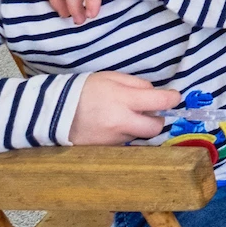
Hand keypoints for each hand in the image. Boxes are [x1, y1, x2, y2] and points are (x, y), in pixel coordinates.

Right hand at [67, 70, 182, 145]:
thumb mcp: (111, 77)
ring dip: (138, 127)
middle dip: (157, 119)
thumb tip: (155, 93)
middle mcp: (122, 121)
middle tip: (149, 112)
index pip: (161, 101)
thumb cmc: (83, 90)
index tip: (174, 97)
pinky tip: (111, 126)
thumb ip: (136, 84)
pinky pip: (124, 142)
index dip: (173, 98)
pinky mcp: (106, 149)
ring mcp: (114, 138)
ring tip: (123, 117)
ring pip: (139, 136)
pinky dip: (124, 134)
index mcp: (124, 99)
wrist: (51, 111)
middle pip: (155, 127)